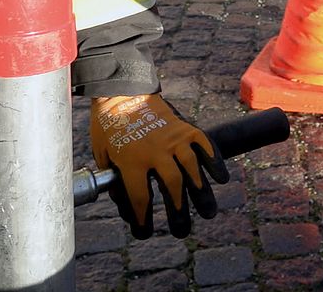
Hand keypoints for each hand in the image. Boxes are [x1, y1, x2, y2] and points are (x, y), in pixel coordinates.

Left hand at [90, 93, 228, 238]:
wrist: (122, 91)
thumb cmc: (108, 124)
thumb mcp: (103, 155)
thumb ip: (115, 180)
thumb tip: (126, 205)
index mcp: (132, 160)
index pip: (141, 199)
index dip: (143, 220)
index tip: (144, 232)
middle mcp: (157, 151)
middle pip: (172, 188)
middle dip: (178, 212)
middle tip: (181, 231)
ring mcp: (174, 138)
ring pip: (191, 170)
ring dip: (201, 193)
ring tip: (208, 212)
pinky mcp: (185, 127)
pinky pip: (204, 145)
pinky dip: (214, 161)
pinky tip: (220, 178)